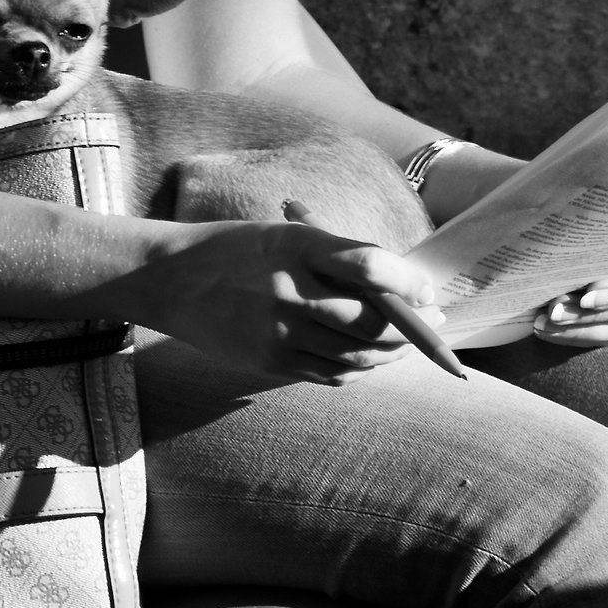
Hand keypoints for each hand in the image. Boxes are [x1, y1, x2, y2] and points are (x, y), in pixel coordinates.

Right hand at [139, 208, 439, 385]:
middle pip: (371, 321)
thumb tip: (402, 284)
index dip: (410, 283)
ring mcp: (278, 332)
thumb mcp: (289, 234)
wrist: (172, 279)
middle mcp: (289, 291)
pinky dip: (360, 368)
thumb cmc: (241, 248)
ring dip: (393, 353)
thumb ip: (340, 256)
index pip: (370, 266)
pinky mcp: (269, 362)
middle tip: (435, 320)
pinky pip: (330, 373)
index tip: (430, 291)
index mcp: (298, 246)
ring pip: (356, 354)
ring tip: (410, 343)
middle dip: (413, 326)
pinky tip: (373, 357)